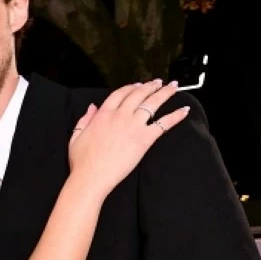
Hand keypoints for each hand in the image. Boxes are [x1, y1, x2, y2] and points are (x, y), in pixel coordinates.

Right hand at [67, 79, 188, 199]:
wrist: (91, 177)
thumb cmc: (82, 161)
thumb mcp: (76, 136)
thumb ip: (84, 119)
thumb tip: (92, 107)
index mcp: (102, 115)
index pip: (120, 94)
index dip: (130, 87)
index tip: (137, 85)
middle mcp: (119, 116)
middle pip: (138, 94)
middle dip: (150, 86)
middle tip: (158, 82)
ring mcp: (133, 126)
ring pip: (152, 103)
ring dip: (165, 93)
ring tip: (173, 87)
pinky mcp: (145, 139)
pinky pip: (164, 123)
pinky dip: (176, 116)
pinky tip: (184, 110)